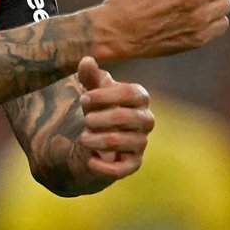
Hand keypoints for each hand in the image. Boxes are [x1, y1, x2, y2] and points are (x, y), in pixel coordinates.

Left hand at [75, 56, 152, 180]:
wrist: (97, 137)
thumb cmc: (98, 107)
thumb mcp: (92, 90)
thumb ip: (89, 75)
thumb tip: (86, 60)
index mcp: (140, 97)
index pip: (130, 93)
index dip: (104, 95)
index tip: (84, 98)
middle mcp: (146, 120)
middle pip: (124, 117)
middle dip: (97, 118)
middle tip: (84, 120)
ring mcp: (141, 142)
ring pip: (118, 141)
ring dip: (94, 140)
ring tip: (82, 138)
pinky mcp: (134, 164)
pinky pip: (121, 169)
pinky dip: (102, 166)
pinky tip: (90, 160)